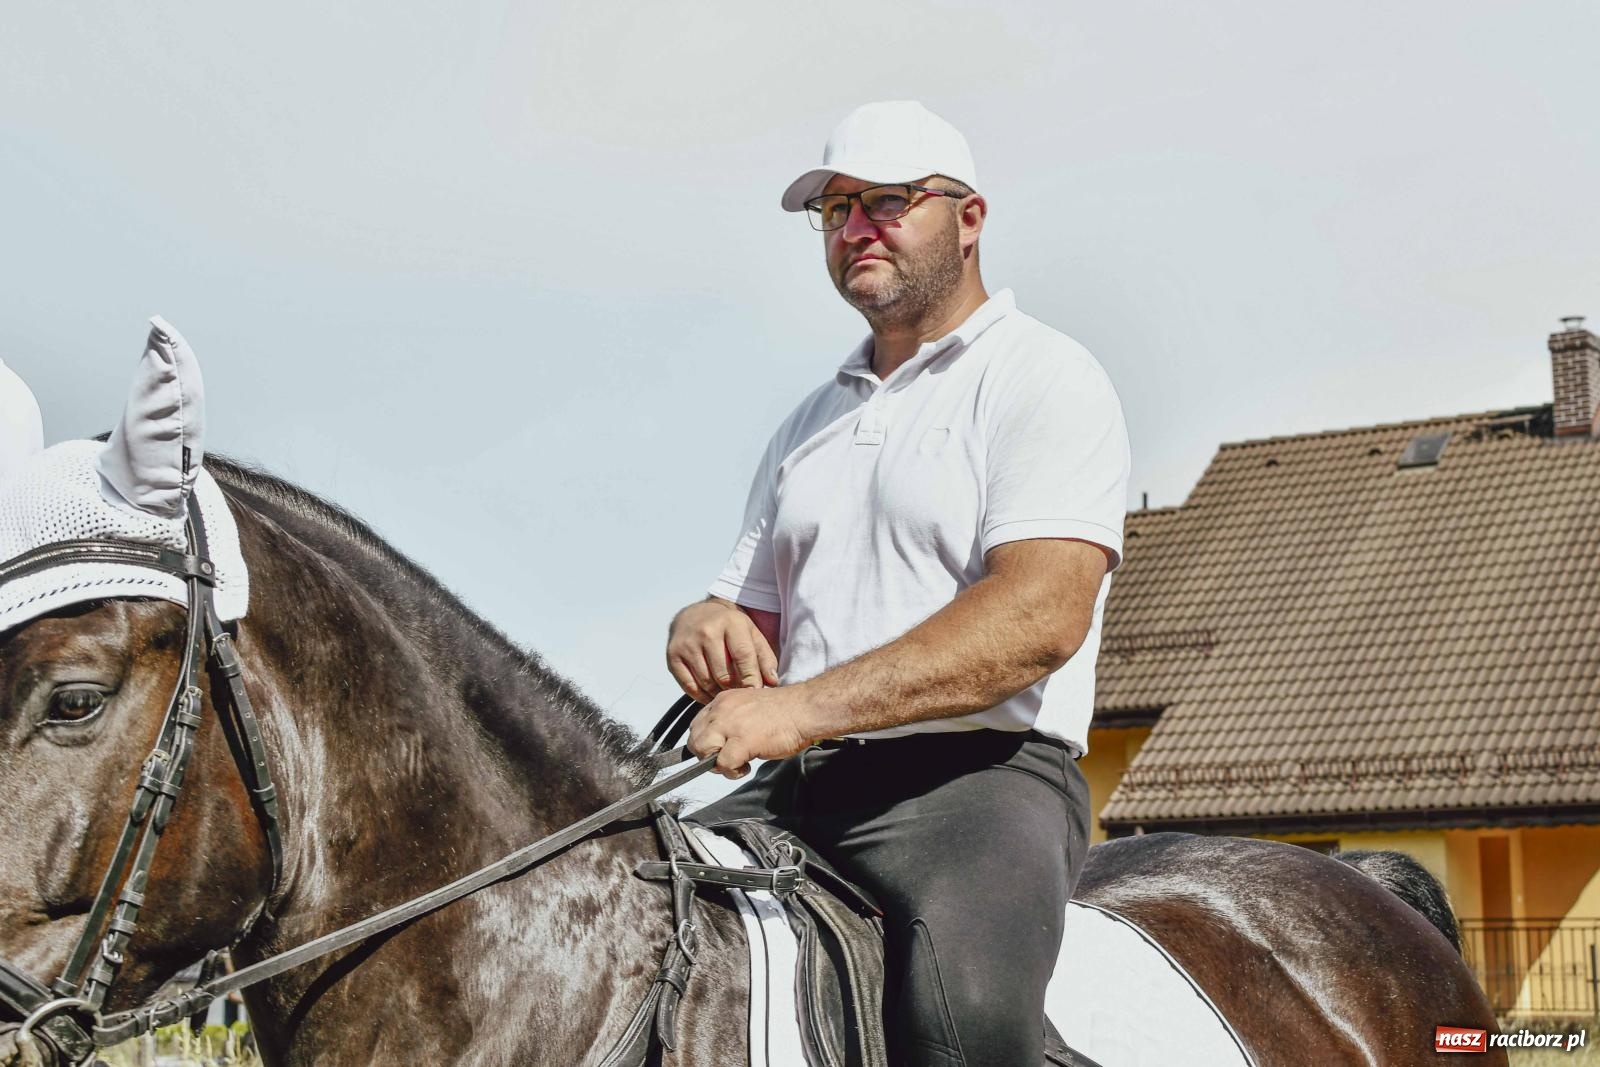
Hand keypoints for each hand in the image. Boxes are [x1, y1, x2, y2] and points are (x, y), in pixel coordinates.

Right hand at [666, 598, 778, 702]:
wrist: (695, 614)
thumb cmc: (729, 629)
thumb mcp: (751, 634)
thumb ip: (765, 658)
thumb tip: (773, 682)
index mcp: (730, 623)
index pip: (743, 656)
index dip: (751, 678)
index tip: (756, 692)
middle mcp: (707, 631)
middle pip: (723, 674)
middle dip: (735, 689)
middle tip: (741, 696)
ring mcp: (687, 644)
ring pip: (706, 682)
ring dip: (718, 694)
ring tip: (727, 695)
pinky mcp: (673, 656)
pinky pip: (689, 686)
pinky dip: (702, 696)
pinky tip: (711, 694)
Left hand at [687, 686, 816, 778]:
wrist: (804, 709)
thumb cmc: (785, 711)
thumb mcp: (748, 708)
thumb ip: (731, 721)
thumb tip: (719, 742)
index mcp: (723, 701)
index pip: (697, 725)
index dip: (706, 742)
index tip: (717, 750)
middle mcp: (722, 710)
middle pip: (695, 739)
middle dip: (707, 755)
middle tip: (727, 758)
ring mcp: (730, 724)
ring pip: (702, 750)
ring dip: (716, 763)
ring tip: (736, 762)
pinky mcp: (741, 740)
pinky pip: (722, 764)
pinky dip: (733, 772)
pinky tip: (747, 766)